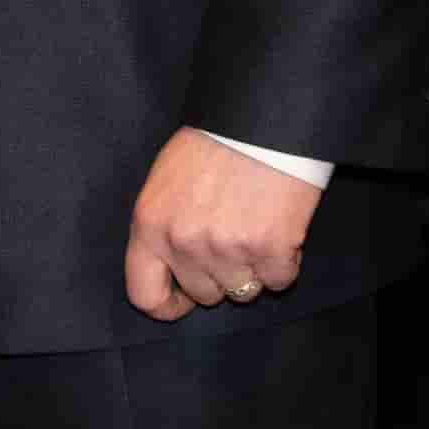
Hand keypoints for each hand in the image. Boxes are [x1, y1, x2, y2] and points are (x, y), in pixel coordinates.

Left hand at [123, 126, 320, 320]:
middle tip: (231, 239)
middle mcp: (183, 243)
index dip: (167, 305)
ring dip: (252, 268)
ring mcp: (226, 250)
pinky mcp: (270, 250)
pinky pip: (279, 281)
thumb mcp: (163, 182)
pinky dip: (284, 262)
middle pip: (203, 295)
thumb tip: (171, 269)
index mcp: (148, 225)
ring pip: (243, 292)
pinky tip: (280, 229)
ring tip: (254, 227)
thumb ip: (162, 227)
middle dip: (219, 276)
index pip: (144, 294)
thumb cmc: (210, 146)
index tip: (183, 301)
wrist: (258, 123)